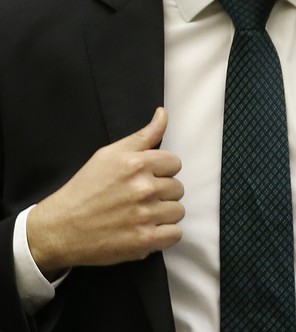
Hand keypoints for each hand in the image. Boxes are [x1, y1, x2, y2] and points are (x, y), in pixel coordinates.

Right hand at [26, 107, 183, 277]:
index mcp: (136, 164)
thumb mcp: (110, 154)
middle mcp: (143, 188)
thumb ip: (143, 135)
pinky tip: (146, 230)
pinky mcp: (144, 240)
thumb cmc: (84, 189)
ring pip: (178, 211)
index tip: (146, 179)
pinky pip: (175, 233)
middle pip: (178, 188)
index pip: (175, 164)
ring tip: (141, 215)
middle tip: (139, 199)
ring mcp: (145, 215)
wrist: (59, 229)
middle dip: (162, 193)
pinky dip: (164, 234)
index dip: (162, 172)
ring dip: (164, 214)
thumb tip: (163, 113)